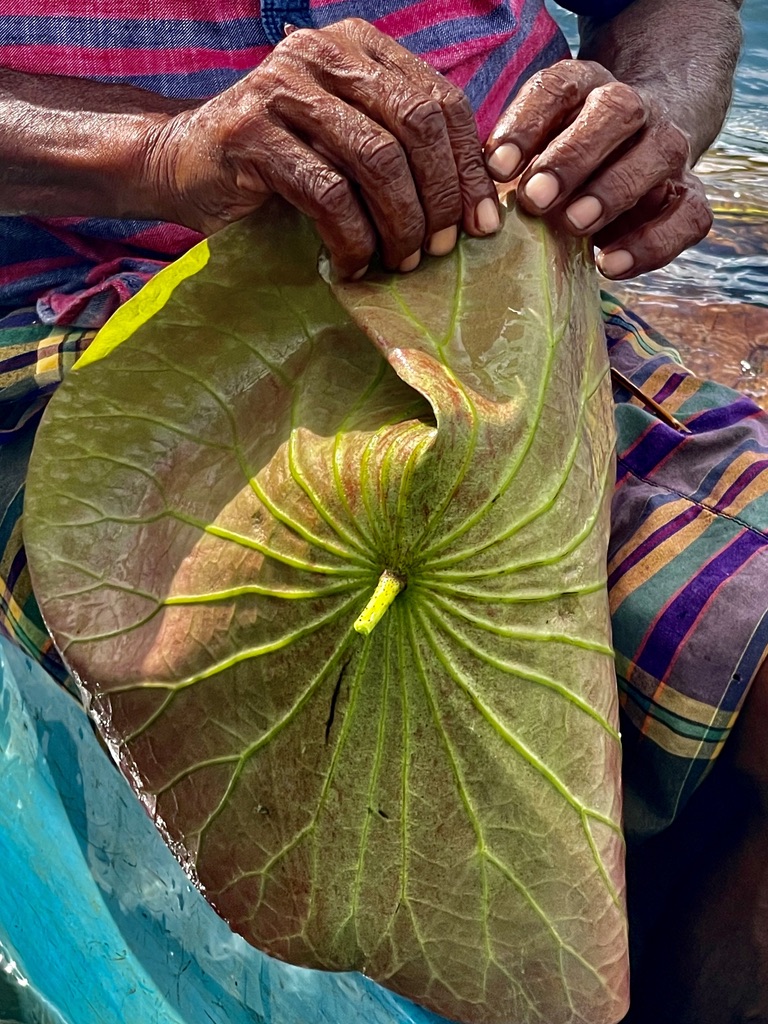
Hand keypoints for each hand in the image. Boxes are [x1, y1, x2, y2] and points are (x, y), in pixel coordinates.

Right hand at [147, 18, 499, 277]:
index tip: (484, 222)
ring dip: (401, 222)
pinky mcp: (252, 133)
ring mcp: (283, 88)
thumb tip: (476, 200)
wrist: (181, 164)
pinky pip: (327, 193)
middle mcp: (323, 54)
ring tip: (403, 261)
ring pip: (376, 158)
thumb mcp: (345, 143)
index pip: (440, 99)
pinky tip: (352, 265)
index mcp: (357, 48)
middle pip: (416, 123)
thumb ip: (399, 148)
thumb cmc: (276, 165)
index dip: (470, 164)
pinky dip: (351, 239)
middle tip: (444, 248)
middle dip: (442, 196)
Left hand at [483, 59, 712, 278]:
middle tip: (536, 197)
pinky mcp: (688, 195)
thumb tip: (472, 204)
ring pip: (658, 154)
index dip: (526, 124)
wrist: (635, 150)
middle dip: (573, 156)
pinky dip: (652, 243)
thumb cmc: (563, 159)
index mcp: (585, 88)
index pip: (558, 88)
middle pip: (616, 111)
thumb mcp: (533, 149)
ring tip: (574, 225)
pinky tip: (610, 265)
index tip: (497, 168)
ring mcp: (667, 150)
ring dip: (613, 191)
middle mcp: (634, 109)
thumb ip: (508, 166)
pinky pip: (687, 216)